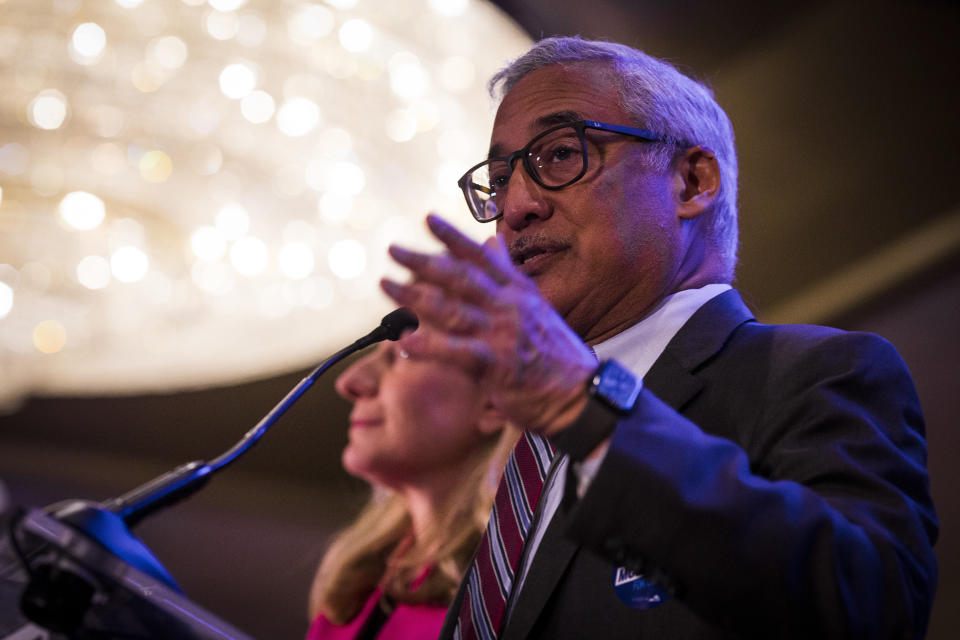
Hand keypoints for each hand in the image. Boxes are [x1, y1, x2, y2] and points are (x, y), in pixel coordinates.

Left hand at [380, 214, 596, 434]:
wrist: (580, 394)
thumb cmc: (556, 354)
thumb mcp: (536, 305)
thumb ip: (509, 274)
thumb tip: (492, 242)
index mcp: (518, 291)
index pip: (482, 257)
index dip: (454, 237)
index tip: (428, 220)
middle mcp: (509, 307)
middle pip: (459, 277)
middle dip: (423, 261)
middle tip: (393, 249)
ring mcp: (503, 334)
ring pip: (451, 309)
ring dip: (415, 297)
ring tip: (387, 286)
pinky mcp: (496, 365)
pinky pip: (455, 352)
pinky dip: (428, 345)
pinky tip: (403, 340)